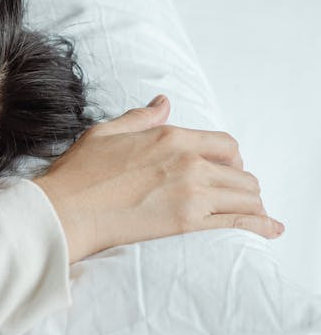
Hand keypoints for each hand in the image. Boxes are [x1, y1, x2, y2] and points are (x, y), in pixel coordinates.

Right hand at [34, 94, 283, 261]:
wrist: (64, 211)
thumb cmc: (77, 175)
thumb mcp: (105, 133)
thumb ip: (140, 118)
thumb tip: (163, 104)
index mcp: (171, 137)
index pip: (225, 145)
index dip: (232, 158)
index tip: (227, 169)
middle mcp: (189, 161)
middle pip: (240, 172)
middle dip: (241, 185)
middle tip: (235, 197)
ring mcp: (191, 192)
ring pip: (245, 196)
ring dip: (251, 205)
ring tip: (252, 215)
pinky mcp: (187, 222)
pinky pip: (237, 222)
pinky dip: (260, 225)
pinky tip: (271, 230)